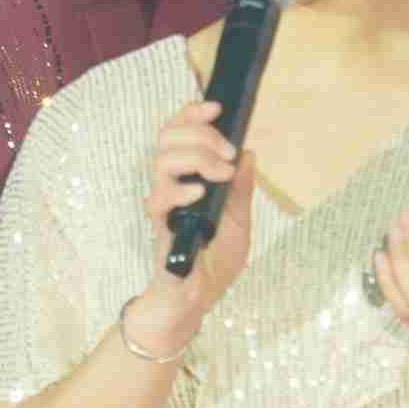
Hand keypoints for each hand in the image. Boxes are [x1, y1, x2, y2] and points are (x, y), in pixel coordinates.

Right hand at [131, 100, 255, 346]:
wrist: (197, 299)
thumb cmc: (214, 263)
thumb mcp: (240, 222)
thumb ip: (242, 190)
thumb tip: (250, 154)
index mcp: (190, 178)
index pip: (180, 133)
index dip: (192, 114)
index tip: (216, 108)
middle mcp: (173, 185)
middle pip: (168, 138)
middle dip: (200, 134)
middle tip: (227, 153)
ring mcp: (164, 204)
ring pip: (162, 160)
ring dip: (196, 157)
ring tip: (221, 173)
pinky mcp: (159, 225)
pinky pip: (158, 197)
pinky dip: (180, 189)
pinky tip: (199, 194)